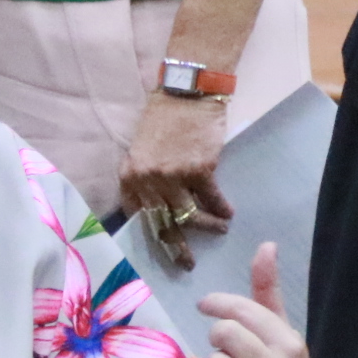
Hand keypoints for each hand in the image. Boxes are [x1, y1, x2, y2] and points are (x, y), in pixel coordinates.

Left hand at [120, 92, 231, 251]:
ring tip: (219, 230)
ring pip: (190, 216)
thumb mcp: (141, 149)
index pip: (137, 215)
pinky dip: (221, 208)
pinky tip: (228, 212)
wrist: (186, 94)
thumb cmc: (163, 119)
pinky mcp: (199, 171)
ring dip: (207, 227)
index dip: (152, 233)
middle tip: (186, 263)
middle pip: (163, 224)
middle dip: (177, 247)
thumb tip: (158, 206)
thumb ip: (144, 178)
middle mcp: (148, 180)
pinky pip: (212, 198)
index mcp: (129, 176)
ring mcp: (174, 177)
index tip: (162, 247)